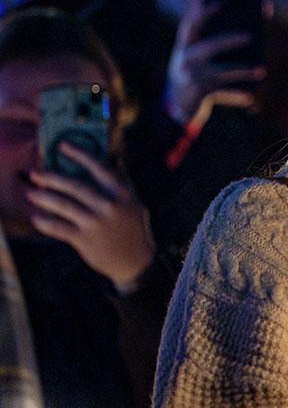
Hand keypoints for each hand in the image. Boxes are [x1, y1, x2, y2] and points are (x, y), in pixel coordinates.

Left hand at [26, 142, 154, 289]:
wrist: (136, 261)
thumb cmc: (133, 228)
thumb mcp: (134, 204)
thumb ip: (122, 184)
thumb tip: (111, 160)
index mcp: (123, 193)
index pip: (100, 168)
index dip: (80, 155)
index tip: (63, 146)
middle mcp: (110, 206)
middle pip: (76, 186)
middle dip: (52, 178)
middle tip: (35, 173)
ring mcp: (97, 223)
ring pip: (64, 206)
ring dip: (44, 198)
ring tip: (31, 194)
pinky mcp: (85, 239)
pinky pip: (59, 228)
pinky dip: (46, 223)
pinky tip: (36, 218)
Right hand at [164, 0, 265, 126]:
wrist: (174, 107)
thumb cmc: (190, 75)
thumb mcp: (191, 57)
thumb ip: (205, 40)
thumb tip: (236, 25)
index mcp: (184, 47)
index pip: (191, 24)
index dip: (203, 12)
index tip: (220, 3)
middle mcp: (187, 60)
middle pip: (211, 46)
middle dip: (230, 40)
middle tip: (250, 36)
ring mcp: (194, 77)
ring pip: (223, 72)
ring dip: (243, 71)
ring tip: (262, 71)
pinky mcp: (201, 93)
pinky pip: (224, 93)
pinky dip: (237, 97)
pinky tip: (250, 98)